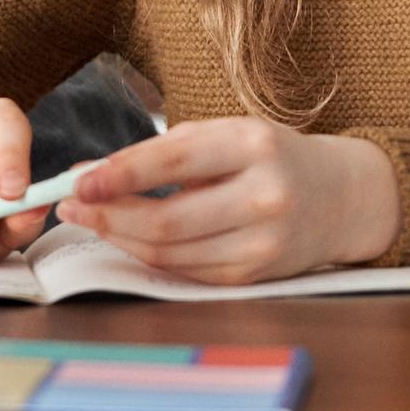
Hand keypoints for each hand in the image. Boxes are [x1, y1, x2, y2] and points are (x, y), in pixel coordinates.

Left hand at [54, 118, 400, 284]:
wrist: (341, 197)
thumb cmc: (270, 156)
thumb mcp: (226, 134)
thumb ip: (162, 153)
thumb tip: (90, 173)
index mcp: (253, 145)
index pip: (173, 162)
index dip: (119, 175)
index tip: (76, 181)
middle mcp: (264, 195)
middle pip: (168, 220)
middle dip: (109, 216)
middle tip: (69, 206)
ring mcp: (264, 243)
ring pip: (173, 253)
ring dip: (122, 239)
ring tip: (90, 220)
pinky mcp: (256, 276)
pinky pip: (187, 272)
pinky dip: (150, 257)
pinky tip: (129, 239)